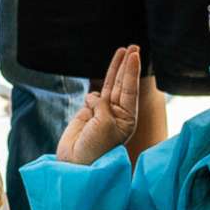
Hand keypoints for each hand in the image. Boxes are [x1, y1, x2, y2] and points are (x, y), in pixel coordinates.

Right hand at [56, 44, 139, 163]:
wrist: (75, 163)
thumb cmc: (95, 148)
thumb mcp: (105, 124)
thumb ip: (103, 105)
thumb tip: (95, 97)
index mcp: (127, 119)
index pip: (130, 90)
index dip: (131, 71)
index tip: (133, 54)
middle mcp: (118, 114)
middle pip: (123, 84)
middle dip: (127, 65)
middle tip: (133, 47)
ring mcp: (103, 113)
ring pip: (109, 86)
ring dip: (115, 69)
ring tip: (121, 51)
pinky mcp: (88, 114)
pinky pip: (92, 97)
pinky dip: (91, 97)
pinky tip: (89, 106)